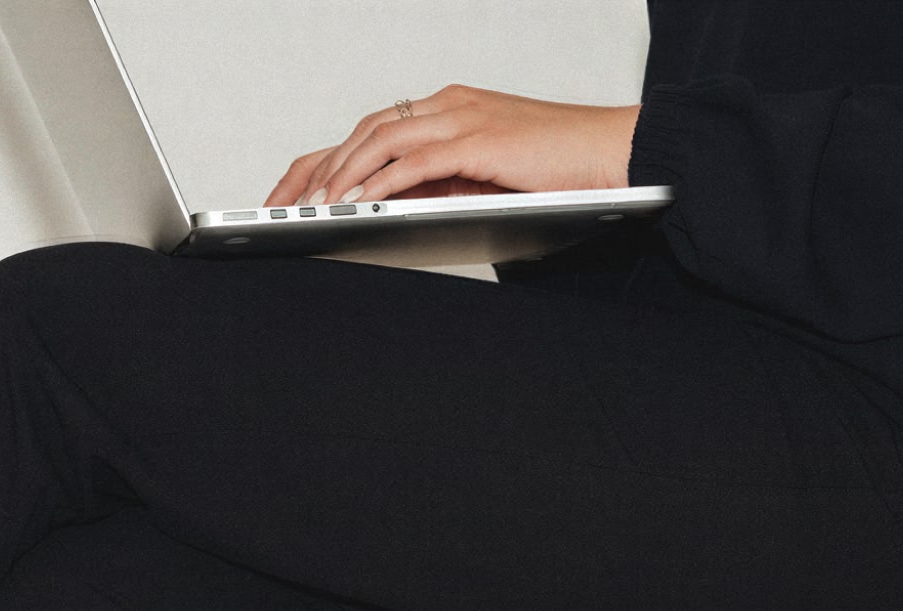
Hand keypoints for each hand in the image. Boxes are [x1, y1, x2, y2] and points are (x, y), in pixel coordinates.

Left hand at [266, 86, 639, 207]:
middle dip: (318, 169)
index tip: (293, 194)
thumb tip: (396, 212)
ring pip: (381, 139)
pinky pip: (414, 161)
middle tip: (283, 205)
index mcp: (450, 111)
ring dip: (342, 177)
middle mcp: (450, 106)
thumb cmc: (563, 171)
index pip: (373, 131)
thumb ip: (443, 187)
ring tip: (312, 210)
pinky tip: (357, 206)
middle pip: (364, 131)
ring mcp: (464, 119)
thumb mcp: (487, 180)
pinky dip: (379, 184)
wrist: (619, 155)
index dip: (327, 161)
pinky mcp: (480, 141)